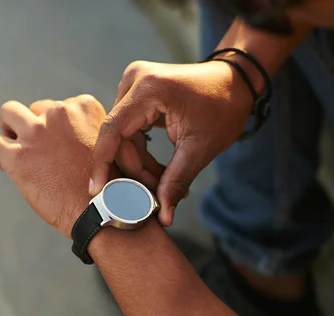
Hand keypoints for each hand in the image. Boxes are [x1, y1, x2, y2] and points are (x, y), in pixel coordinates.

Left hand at [0, 95, 107, 237]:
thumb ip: (88, 130)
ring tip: (17, 150)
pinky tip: (4, 165)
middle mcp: (60, 113)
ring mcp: (37, 133)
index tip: (60, 146)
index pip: (60, 105)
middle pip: (36, 109)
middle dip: (35, 127)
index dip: (57, 127)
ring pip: (8, 113)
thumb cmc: (109, 186)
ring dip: (10, 129)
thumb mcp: (107, 145)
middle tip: (39, 152)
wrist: (102, 213)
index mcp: (84, 108)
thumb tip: (69, 132)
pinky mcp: (18, 157)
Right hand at [90, 60, 252, 225]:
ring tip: (160, 184)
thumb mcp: (200, 148)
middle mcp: (134, 81)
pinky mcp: (137, 93)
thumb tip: (163, 217)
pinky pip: (129, 130)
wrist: (236, 82)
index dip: (102, 164)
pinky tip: (156, 169)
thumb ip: (176, 181)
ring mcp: (134, 85)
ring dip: (138, 164)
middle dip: (134, 170)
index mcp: (149, 89)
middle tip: (152, 196)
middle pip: (118, 138)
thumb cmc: (223, 108)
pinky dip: (140, 152)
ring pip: (122, 137)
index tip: (97, 191)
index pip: (112, 131)